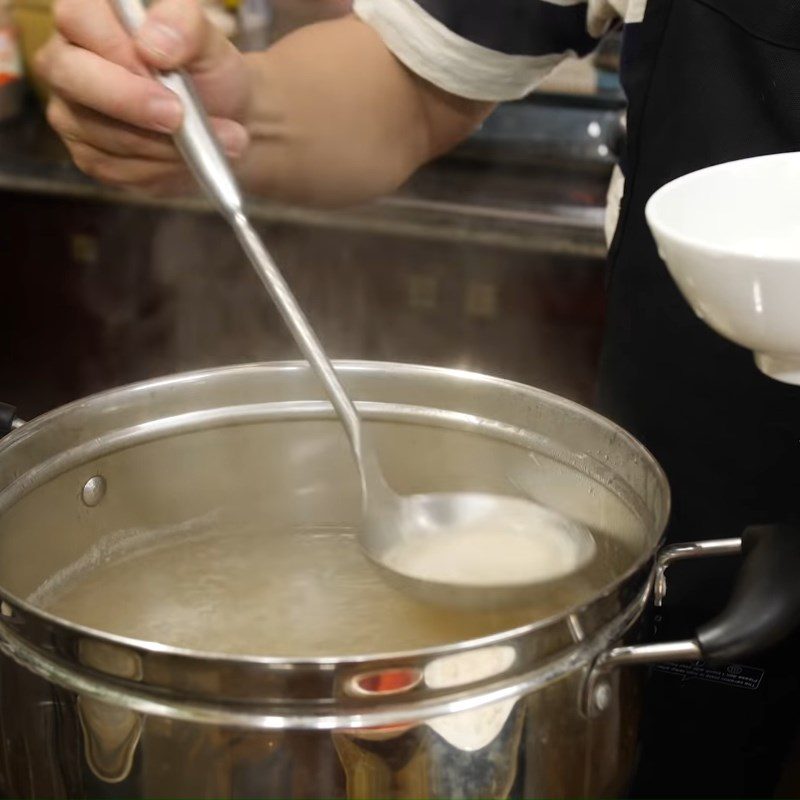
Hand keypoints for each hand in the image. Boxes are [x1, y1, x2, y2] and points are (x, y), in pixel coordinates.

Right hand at [36, 0, 250, 194]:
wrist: (228, 125)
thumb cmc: (211, 76)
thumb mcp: (210, 44)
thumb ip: (185, 25)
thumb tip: (151, 44)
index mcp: (91, 18)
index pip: (77, 16)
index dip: (116, 46)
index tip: (161, 65)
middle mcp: (69, 62)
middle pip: (70, 75)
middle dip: (129, 101)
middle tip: (179, 116)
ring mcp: (73, 113)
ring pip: (103, 131)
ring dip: (162, 142)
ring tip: (209, 139)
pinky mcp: (90, 156)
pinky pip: (117, 168)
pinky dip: (160, 166)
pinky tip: (187, 159)